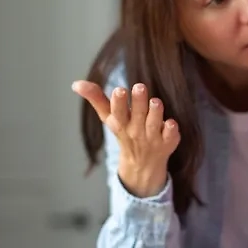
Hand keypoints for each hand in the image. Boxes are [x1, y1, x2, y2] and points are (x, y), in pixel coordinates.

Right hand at [72, 80, 179, 197]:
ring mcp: (152, 137)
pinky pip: (170, 136)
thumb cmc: (125, 132)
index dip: (118, 102)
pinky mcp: (168, 141)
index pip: (117, 112)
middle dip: (138, 101)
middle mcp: (136, 130)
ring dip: (155, 113)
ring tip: (155, 102)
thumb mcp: (109, 117)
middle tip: (140, 87)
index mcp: (121, 123)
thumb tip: (76, 83)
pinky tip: (171, 123)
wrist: (142, 164)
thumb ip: (96, 98)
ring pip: (154, 124)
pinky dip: (171, 130)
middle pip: (137, 115)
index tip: (119, 90)